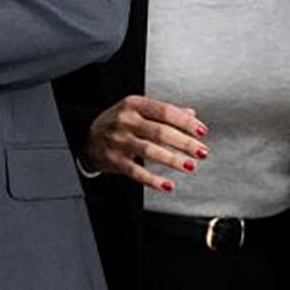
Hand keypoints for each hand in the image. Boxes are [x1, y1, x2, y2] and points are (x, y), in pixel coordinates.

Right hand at [86, 95, 208, 190]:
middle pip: (160, 131)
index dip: (186, 122)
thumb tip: (192, 114)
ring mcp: (118, 140)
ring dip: (173, 160)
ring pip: (150, 151)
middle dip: (185, 143)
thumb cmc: (118, 122)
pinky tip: (167, 185)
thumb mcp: (138, 110)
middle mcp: (125, 120)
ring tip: (190, 166)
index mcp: (134, 104)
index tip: (202, 131)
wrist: (87, 136)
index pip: (165, 111)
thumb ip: (164, 112)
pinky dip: (153, 180)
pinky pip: (136, 171)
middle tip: (202, 152)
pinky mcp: (113, 160)